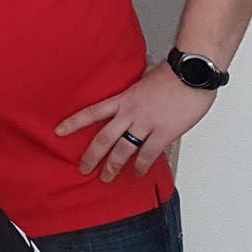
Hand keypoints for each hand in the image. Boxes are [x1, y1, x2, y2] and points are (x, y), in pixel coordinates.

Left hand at [55, 62, 217, 181]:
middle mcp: (130, 112)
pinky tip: (139, 173)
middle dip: (92, 156)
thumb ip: (137, 85)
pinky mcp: (164, 132)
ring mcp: (146, 124)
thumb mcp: (145, 77)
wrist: (192, 74)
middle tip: (83, 169)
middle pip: (104, 138)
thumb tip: (138, 79)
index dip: (74, 123)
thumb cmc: (172, 74)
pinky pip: (149, 154)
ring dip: (114, 166)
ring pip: (123, 149)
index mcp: (123, 98)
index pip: (92, 112)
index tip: (59, 131)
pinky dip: (142, 166)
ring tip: (107, 177)